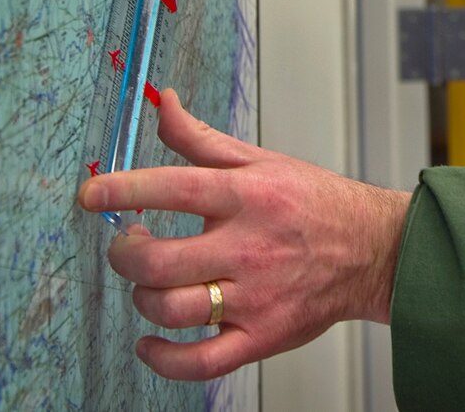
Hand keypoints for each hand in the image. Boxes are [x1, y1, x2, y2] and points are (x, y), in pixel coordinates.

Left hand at [79, 89, 410, 380]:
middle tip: (127, 246)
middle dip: (126, 255)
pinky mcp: (262, 336)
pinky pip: (200, 362)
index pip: (173, 188)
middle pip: (161, 262)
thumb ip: (201, 139)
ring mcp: (255, 297)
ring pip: (173, 310)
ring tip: (147, 286)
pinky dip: (163, 358)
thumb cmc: (314, 204)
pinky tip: (150, 342)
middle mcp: (249, 247)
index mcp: (248, 196)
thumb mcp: (260, 160)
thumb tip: (162, 103)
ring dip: (142, 299)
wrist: (373, 251)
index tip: (91, 194)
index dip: (124, 190)